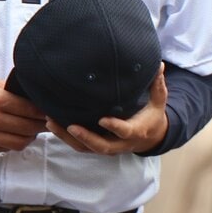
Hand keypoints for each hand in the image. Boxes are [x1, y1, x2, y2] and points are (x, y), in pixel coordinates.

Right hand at [0, 76, 47, 154]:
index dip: (43, 111)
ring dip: (29, 137)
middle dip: (41, 125)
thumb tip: (32, 96)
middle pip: (28, 128)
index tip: (49, 110)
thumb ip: (10, 90)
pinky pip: (5, 149)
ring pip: (19, 143)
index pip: (30, 110)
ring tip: (31, 129)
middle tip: (46, 121)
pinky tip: (14, 134)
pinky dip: (13, 143)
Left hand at [47, 65, 168, 155]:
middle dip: (85, 137)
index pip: (124, 131)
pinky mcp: (98, 146)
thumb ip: (157, 84)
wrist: (150, 138)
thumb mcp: (159, 101)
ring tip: (52, 123)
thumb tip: (159, 64)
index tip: (102, 119)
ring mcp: (108, 146)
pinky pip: (80, 146)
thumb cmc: (152, 115)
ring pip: (86, 149)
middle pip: (101, 146)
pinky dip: (65, 138)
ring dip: (68, 138)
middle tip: (71, 126)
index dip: (114, 126)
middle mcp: (120, 143)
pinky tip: (52, 124)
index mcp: (135, 131)